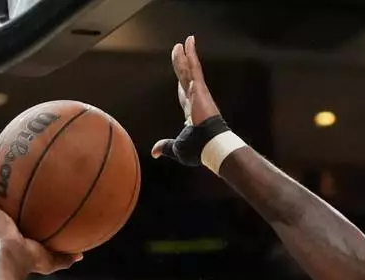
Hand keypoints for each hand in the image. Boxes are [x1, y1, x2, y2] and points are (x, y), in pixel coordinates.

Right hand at [0, 155, 80, 274]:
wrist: (14, 260)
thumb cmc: (31, 261)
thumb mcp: (51, 259)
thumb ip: (65, 256)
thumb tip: (81, 254)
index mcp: (11, 231)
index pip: (14, 214)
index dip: (17, 203)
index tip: (25, 191)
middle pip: (0, 200)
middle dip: (2, 186)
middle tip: (9, 170)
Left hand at [151, 35, 221, 159]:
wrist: (210, 146)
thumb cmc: (199, 148)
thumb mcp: (177, 147)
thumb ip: (165, 146)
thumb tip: (154, 152)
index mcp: (191, 112)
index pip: (184, 93)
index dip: (181, 84)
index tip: (180, 77)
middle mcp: (195, 99)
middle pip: (185, 77)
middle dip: (181, 64)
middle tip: (179, 50)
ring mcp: (198, 92)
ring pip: (189, 68)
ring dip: (186, 54)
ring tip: (184, 41)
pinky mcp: (200, 87)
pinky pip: (194, 67)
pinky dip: (191, 54)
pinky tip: (189, 42)